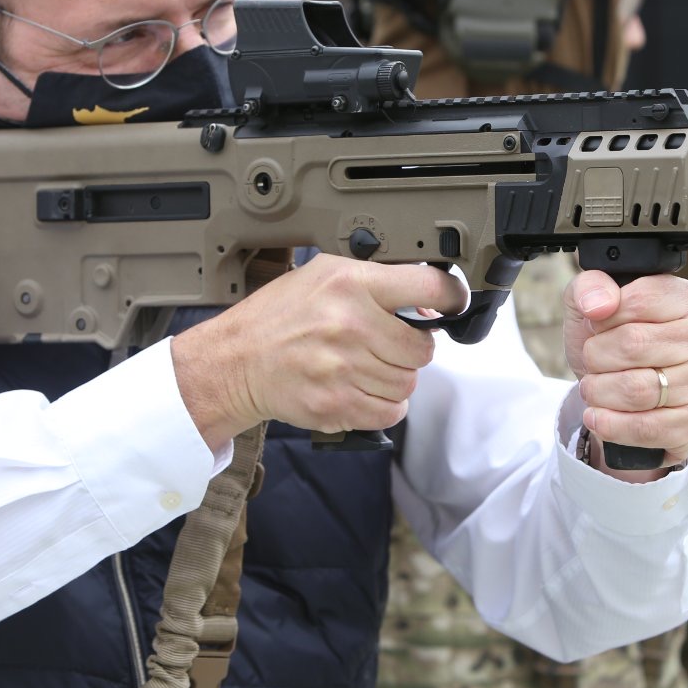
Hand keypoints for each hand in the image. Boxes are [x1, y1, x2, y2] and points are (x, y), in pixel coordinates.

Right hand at [172, 255, 467, 449]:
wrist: (236, 361)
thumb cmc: (279, 316)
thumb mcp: (323, 275)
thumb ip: (377, 282)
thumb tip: (429, 303)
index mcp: (349, 285)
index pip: (428, 289)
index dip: (450, 298)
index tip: (452, 305)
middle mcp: (350, 325)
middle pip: (423, 349)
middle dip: (411, 348)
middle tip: (387, 344)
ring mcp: (343, 369)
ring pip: (408, 384)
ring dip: (395, 379)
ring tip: (366, 367)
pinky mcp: (336, 405)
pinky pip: (390, 413)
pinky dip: (384, 406)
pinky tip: (362, 389)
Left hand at [563, 271, 687, 479]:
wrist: (631, 390)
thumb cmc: (617, 339)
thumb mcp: (596, 302)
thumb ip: (591, 288)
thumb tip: (598, 306)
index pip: (639, 301)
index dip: (603, 318)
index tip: (596, 327)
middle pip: (632, 346)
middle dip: (596, 357)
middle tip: (591, 361)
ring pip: (636, 390)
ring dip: (599, 392)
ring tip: (593, 388)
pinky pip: (647, 428)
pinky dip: (611, 425)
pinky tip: (597, 417)